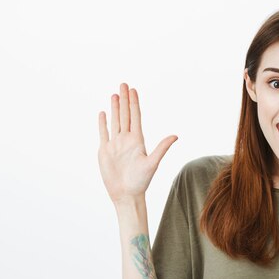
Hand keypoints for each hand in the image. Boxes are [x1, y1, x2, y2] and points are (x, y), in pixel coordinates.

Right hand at [97, 83, 177, 204]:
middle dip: (124, 99)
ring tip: (114, 94)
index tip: (133, 90)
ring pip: (115, 121)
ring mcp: (115, 144)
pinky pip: (104, 133)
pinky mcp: (105, 151)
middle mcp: (126, 140)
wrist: (126, 194)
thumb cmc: (141, 181)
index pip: (136, 116)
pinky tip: (103, 113)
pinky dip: (103, 123)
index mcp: (138, 140)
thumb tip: (176, 135)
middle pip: (125, 115)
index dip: (134, 103)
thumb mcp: (152, 163)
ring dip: (114, 108)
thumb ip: (162, 148)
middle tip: (123, 84)